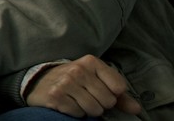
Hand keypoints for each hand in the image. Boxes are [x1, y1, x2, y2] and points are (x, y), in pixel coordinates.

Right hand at [26, 54, 141, 117]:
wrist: (39, 81)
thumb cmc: (73, 81)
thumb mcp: (95, 80)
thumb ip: (118, 94)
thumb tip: (137, 108)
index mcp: (91, 62)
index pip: (119, 87)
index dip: (113, 94)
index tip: (101, 90)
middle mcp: (78, 70)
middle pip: (108, 101)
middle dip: (100, 104)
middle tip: (86, 96)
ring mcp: (66, 83)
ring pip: (94, 110)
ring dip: (87, 110)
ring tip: (77, 100)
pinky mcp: (56, 96)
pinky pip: (79, 114)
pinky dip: (75, 113)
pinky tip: (68, 103)